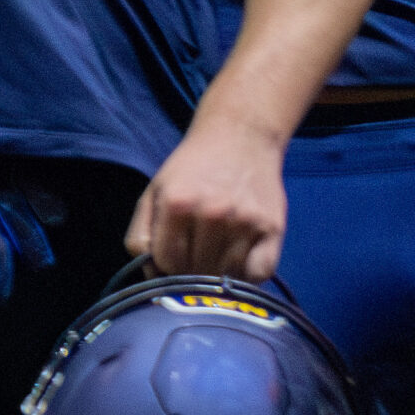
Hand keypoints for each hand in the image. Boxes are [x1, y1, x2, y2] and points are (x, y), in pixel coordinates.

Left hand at [128, 117, 285, 281]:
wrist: (240, 138)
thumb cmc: (191, 170)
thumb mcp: (154, 193)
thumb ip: (141, 236)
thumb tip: (152, 277)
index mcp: (177, 205)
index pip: (167, 263)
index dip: (165, 268)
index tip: (172, 260)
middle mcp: (212, 214)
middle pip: (197, 272)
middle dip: (191, 273)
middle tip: (195, 257)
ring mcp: (245, 222)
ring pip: (226, 276)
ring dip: (218, 275)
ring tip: (216, 255)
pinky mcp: (273, 227)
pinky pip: (259, 273)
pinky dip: (248, 276)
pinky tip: (239, 260)